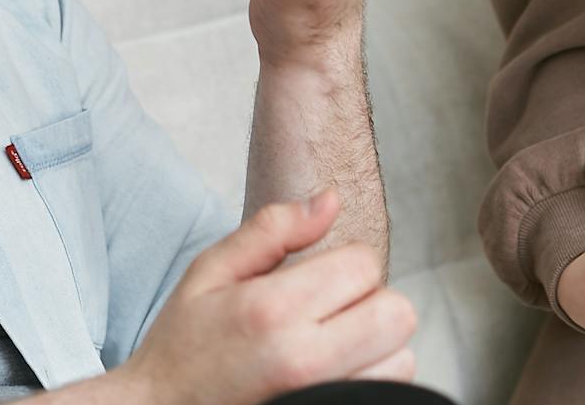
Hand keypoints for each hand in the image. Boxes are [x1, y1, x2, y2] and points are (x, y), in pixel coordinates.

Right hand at [117, 189, 417, 404]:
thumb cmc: (183, 346)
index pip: (364, 265)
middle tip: (330, 312)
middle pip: (396, 314)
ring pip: (401, 361)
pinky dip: (371, 382)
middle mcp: (304, 361)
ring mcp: (322, 401)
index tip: (315, 280)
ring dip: (376, 350)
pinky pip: (387, 396)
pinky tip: (333, 376)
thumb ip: (272, 230)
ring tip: (330, 349)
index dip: (345, 263)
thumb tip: (331, 200)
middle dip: (371, 303)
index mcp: (273, 309)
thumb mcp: (209, 273)